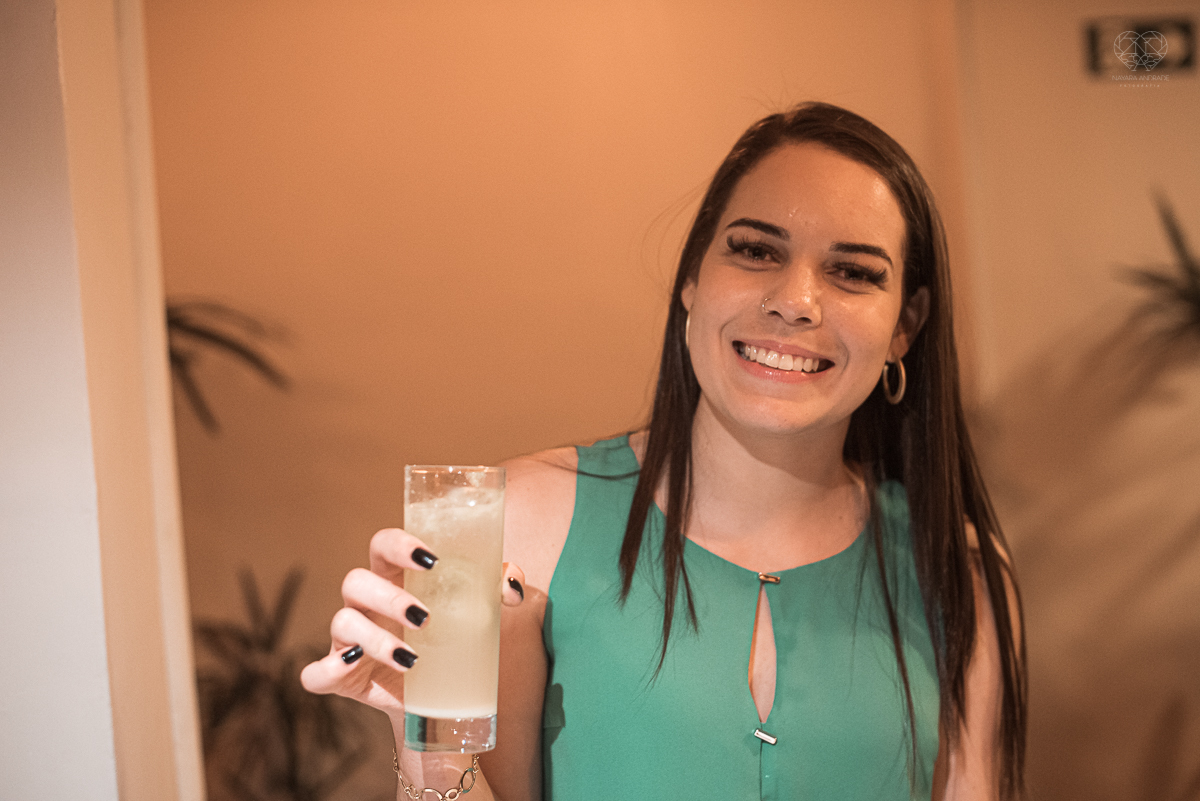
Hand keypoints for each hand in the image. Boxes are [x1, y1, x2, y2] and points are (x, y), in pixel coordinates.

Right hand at [300, 527, 526, 720]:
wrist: (439, 698)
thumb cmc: (451, 637)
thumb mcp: (475, 610)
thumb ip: (494, 587)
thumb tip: (511, 587)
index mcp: (393, 577)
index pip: (382, 544)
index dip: (398, 544)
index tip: (429, 557)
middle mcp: (365, 603)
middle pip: (356, 581)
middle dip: (388, 597)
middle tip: (424, 617)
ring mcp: (347, 638)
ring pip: (342, 622)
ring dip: (374, 638)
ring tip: (412, 657)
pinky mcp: (340, 676)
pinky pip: (316, 671)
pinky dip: (327, 668)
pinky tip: (351, 666)